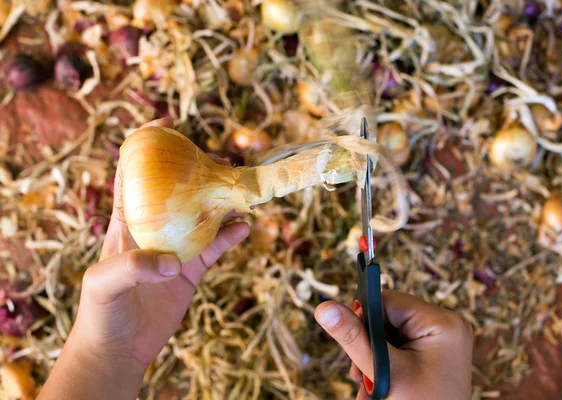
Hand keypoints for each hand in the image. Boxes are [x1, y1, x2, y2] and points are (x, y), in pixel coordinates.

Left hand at [39, 118, 249, 399]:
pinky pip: (215, 247)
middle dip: (197, 172)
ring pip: (202, 215)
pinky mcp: (191, 270)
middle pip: (177, 190)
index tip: (165, 125)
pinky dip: (231, 235)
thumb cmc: (101, 311)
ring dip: (221, 202)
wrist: (119, 348)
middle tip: (220, 163)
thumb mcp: (104, 284)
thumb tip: (171, 261)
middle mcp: (154, 229)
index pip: (132, 175)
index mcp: (126, 223)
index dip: (144, 148)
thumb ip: (132, 267)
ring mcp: (175, 248)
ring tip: (241, 190)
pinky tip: (245, 227)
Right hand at [315, 290, 472, 399]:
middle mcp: (447, 325)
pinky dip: (388, 364)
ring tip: (370, 386)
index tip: (353, 347)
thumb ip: (354, 337)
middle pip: (389, 318)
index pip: (388, 301)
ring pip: (392, 335)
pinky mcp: (437, 354)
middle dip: (370, 345)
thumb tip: (324, 307)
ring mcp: (443, 340)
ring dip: (375, 358)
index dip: (365, 320)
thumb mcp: (384, 371)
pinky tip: (381, 386)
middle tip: (360, 374)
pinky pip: (403, 347)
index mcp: (442, 323)